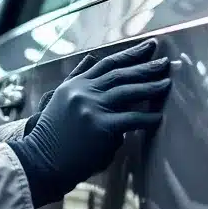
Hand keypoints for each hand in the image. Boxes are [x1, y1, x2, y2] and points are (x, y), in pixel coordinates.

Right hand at [9, 39, 171, 206]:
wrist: (40, 162)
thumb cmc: (52, 137)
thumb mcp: (59, 100)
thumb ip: (77, 78)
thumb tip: (93, 58)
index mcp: (74, 85)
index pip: (106, 63)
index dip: (129, 54)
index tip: (148, 46)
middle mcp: (83, 91)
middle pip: (120, 73)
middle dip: (145, 65)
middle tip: (165, 61)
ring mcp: (91, 107)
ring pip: (127, 91)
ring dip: (150, 86)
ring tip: (167, 83)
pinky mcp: (100, 126)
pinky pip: (131, 119)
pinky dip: (147, 118)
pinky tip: (159, 117)